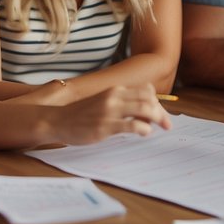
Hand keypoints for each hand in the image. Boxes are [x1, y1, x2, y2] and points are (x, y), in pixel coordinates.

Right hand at [57, 84, 172, 143]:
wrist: (56, 120)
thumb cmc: (81, 115)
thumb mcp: (103, 103)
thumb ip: (121, 105)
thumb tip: (143, 115)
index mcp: (115, 90)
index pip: (146, 90)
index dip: (158, 101)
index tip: (161, 115)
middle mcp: (114, 97)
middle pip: (148, 98)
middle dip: (161, 112)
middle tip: (167, 125)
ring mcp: (110, 110)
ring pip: (144, 108)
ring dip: (157, 118)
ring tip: (160, 128)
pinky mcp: (105, 126)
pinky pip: (132, 125)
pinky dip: (143, 129)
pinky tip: (144, 133)